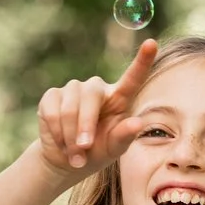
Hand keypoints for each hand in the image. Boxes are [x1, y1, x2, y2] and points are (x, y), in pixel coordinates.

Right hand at [35, 38, 159, 180]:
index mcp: (119, 98)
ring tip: (74, 154)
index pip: (133, 78)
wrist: (67, 160)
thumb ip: (124, 136)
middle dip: (85, 124)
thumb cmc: (97, 152)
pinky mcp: (52, 96)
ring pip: (69, 107)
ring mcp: (73, 89)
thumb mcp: (114, 149)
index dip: (142, 61)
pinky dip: (56, 132)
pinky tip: (61, 143)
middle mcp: (97, 88)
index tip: (151, 44)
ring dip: (70, 135)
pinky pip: (52, 111)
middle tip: (84, 148)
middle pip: (90, 95)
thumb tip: (137, 123)